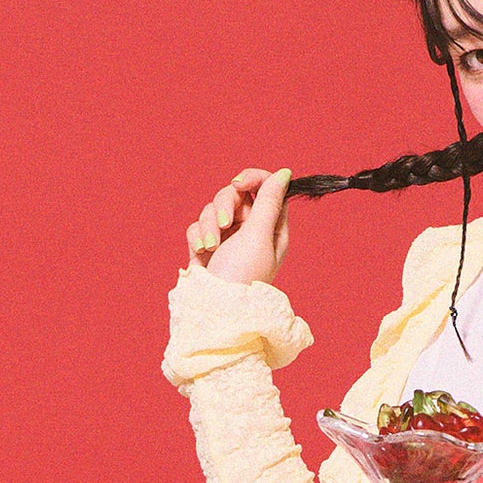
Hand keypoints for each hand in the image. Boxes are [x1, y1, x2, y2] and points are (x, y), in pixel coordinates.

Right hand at [187, 168, 290, 282]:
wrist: (214, 309)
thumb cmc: (243, 275)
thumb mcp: (259, 235)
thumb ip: (268, 202)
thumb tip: (285, 173)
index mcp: (272, 228)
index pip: (266, 189)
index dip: (253, 179)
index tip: (238, 184)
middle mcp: (251, 231)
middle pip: (235, 195)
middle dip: (224, 204)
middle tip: (223, 222)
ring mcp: (227, 239)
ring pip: (212, 208)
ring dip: (209, 224)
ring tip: (212, 246)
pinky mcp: (206, 246)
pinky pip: (198, 226)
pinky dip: (198, 236)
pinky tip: (202, 253)